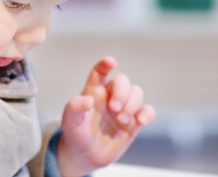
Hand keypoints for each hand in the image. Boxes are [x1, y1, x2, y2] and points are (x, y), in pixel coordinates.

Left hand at [56, 56, 155, 176]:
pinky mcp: (134, 121)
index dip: (105, 65)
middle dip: (122, 92)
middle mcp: (110, 96)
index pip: (100, 72)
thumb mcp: (69, 122)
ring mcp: (124, 108)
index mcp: (93, 91)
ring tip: (122, 120)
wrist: (86, 155)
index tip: (110, 62)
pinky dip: (147, 113)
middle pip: (123, 81)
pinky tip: (141, 121)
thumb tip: (88, 100)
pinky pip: (147, 111)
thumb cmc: (76, 133)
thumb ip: (74, 108)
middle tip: (114, 109)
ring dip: (131, 104)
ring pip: (136, 93)